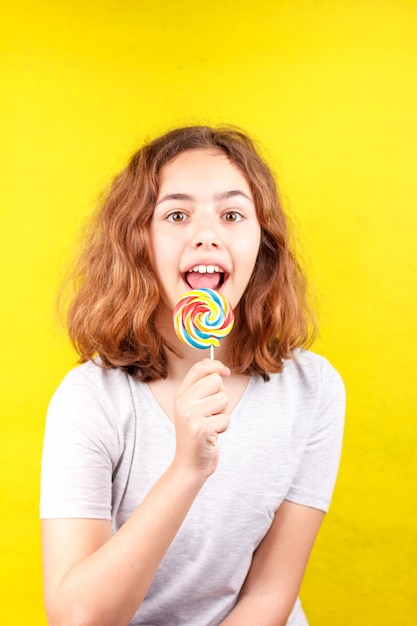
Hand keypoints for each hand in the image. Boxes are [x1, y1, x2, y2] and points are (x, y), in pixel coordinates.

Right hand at [173, 358, 230, 477]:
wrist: (189, 464)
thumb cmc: (197, 434)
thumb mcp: (194, 407)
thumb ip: (203, 388)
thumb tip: (221, 370)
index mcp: (180, 394)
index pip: (199, 368)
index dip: (216, 365)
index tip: (226, 372)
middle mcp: (183, 402)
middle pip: (215, 381)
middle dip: (221, 396)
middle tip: (212, 412)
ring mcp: (190, 415)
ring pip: (223, 399)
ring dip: (223, 413)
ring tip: (211, 424)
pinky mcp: (201, 429)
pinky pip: (226, 418)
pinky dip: (223, 427)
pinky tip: (212, 434)